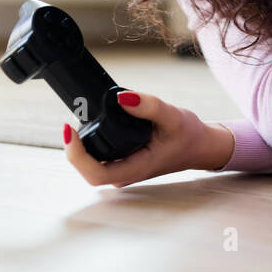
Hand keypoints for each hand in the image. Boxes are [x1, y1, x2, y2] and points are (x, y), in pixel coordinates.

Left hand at [62, 90, 227, 187]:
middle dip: (75, 148)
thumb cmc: (189, 136)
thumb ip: (148, 106)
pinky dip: (91, 144)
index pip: (95, 173)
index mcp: (136, 168)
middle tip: (72, 122)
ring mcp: (123, 170)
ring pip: (91, 164)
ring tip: (79, 121)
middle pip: (87, 169)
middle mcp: (126, 174)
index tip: (71, 131)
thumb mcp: (173, 116)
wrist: (200, 146)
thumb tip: (122, 98)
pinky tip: (91, 127)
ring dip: (81, 146)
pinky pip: (99, 158)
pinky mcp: (123, 162)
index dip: (77, 154)